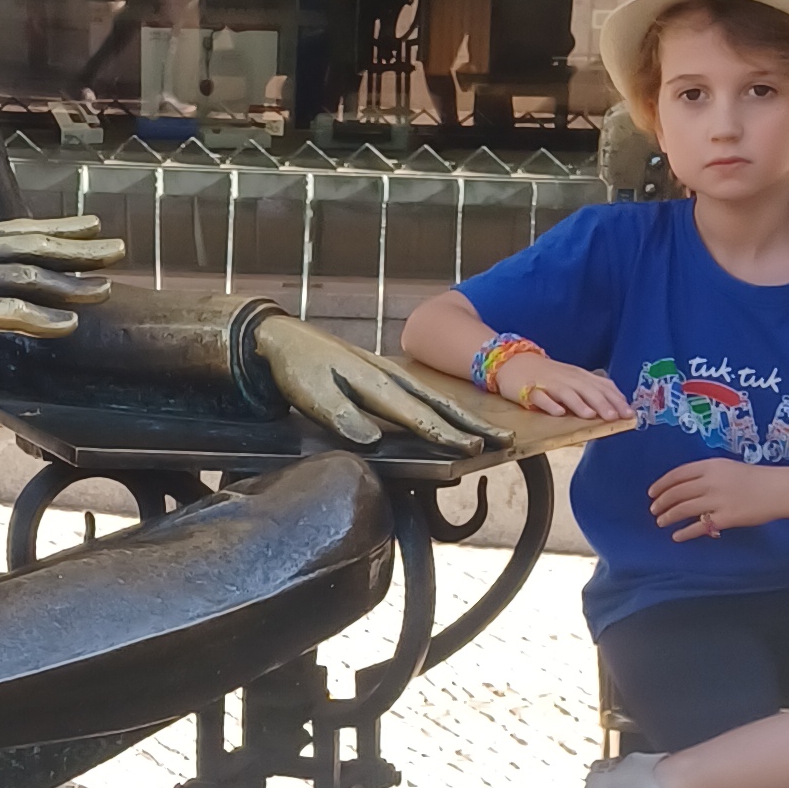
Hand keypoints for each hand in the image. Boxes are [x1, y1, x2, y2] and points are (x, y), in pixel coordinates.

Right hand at [0, 216, 124, 348]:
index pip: (21, 229)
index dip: (62, 228)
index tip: (95, 227)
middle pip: (34, 246)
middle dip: (80, 249)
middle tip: (121, 250)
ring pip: (27, 277)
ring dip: (69, 284)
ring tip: (104, 289)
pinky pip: (4, 313)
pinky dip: (39, 318)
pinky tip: (66, 325)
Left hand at [255, 318, 505, 453]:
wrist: (284, 338)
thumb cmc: (297, 368)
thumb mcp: (310, 394)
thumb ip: (341, 416)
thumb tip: (371, 439)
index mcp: (373, 382)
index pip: (415, 414)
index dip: (444, 434)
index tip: (472, 449)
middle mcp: (389, 376)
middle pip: (438, 403)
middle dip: (472, 424)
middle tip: (504, 440)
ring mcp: (389, 373)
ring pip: (435, 397)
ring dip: (464, 415)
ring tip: (491, 432)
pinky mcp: (385, 375)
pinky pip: (422, 393)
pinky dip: (445, 407)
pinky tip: (454, 416)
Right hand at [496, 353, 626, 420]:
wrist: (513, 362)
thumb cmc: (547, 375)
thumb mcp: (572, 379)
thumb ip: (590, 391)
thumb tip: (614, 407)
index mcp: (580, 376)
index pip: (602, 386)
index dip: (616, 399)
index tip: (629, 413)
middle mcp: (567, 378)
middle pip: (588, 390)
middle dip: (602, 403)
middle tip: (615, 417)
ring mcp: (548, 383)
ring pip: (567, 393)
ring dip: (579, 404)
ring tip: (591, 416)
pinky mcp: (529, 390)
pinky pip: (541, 397)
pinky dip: (550, 404)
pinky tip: (559, 413)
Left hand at [648, 457, 784, 539]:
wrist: (778, 489)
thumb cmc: (754, 478)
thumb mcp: (727, 468)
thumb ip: (706, 474)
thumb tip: (683, 487)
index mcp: (710, 465)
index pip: (678, 474)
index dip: (661, 484)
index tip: (652, 493)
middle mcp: (711, 481)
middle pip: (677, 492)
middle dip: (661, 502)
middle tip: (653, 509)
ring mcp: (717, 500)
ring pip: (683, 509)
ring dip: (668, 516)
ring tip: (660, 522)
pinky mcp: (725, 518)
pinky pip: (699, 526)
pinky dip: (685, 532)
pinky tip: (676, 536)